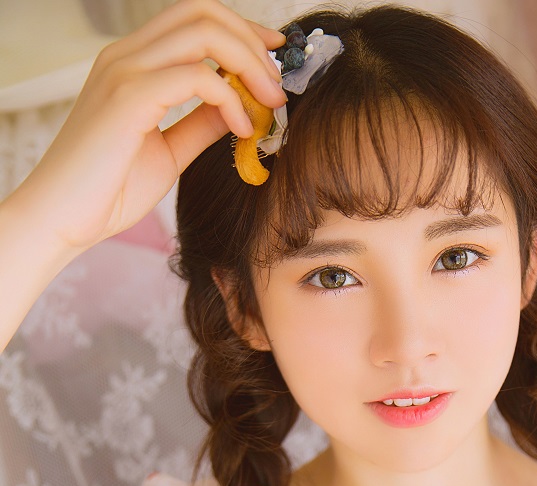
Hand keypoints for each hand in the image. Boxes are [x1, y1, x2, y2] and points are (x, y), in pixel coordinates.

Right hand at [12, 0, 285, 252]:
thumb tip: (239, 108)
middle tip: (278, 85)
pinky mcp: (128, 97)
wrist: (63, 218)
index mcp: (133, 63)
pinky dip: (231, 99)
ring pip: (203, 32)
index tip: (273, 61)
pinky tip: (243, 128)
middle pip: (202, 12)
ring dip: (249, 65)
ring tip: (270, 104)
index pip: (194, 18)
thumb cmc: (107, 191)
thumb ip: (200, 124)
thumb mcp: (168, 152)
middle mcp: (126, 56)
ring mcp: (125, 71)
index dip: (240, 31)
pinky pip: (197, 77)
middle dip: (252, 42)